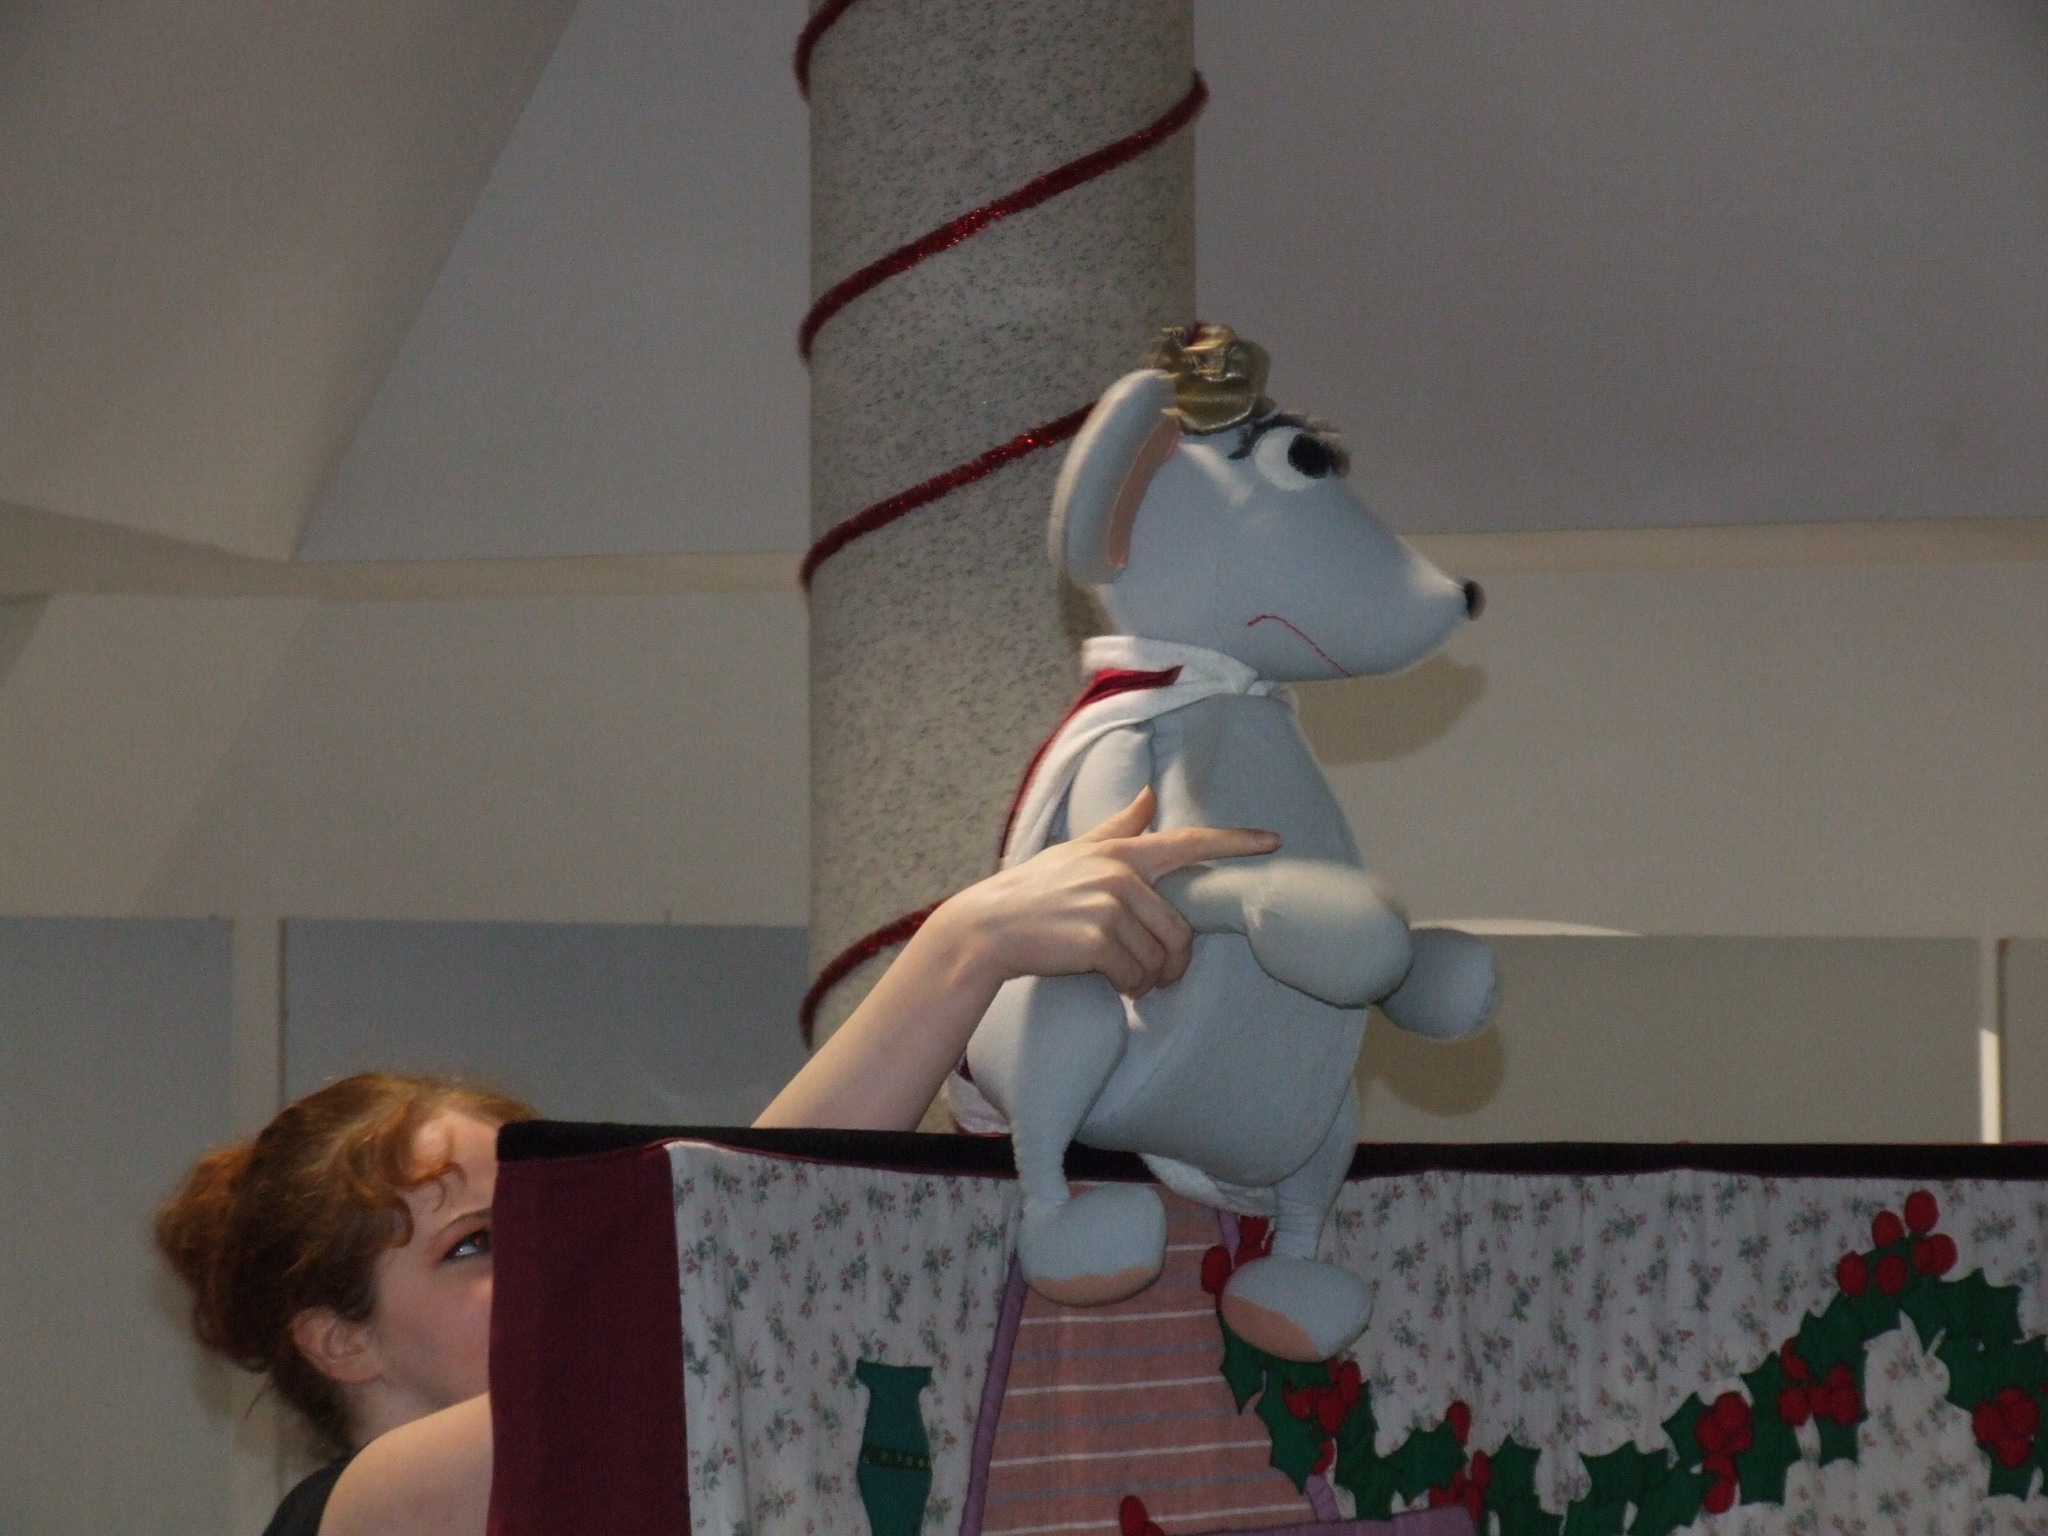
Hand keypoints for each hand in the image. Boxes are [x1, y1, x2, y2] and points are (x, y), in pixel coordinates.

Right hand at [931, 788, 1278, 997]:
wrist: (989, 928)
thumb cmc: (1035, 892)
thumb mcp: (1077, 851)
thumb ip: (1119, 827)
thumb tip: (1149, 795)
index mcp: (1121, 852)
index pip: (1188, 842)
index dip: (1234, 843)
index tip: (1273, 842)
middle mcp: (1120, 874)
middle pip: (1180, 929)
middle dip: (1173, 963)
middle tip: (1155, 977)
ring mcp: (1108, 905)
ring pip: (1158, 958)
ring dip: (1147, 980)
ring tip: (1125, 981)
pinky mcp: (1097, 939)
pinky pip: (1134, 975)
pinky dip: (1128, 989)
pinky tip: (1112, 986)